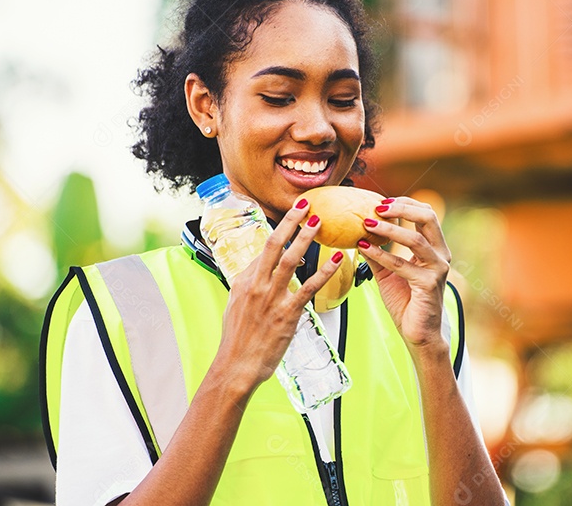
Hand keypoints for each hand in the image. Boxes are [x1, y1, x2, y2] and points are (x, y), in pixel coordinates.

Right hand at [212, 200, 344, 392]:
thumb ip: (249, 287)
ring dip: (305, 238)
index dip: (279, 230)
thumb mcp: (236, 306)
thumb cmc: (238, 341)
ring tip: (318, 222)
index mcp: (244, 282)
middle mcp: (256, 286)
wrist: (236, 367)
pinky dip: (323, 272)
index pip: (264, 249)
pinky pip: (308, 288)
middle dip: (290, 222)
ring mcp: (271, 299)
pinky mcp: (287, 314)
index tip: (292, 217)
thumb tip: (258, 272)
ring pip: (290, 260)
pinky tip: (335, 260)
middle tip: (304, 204)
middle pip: (274, 245)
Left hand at [356, 197, 451, 353]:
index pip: (426, 214)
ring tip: (366, 223)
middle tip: (377, 206)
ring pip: (415, 239)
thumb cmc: (407, 303)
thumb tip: (358, 233)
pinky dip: (382, 254)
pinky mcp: (429, 284)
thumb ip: (377, 252)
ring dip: (388, 229)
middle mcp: (441, 254)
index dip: (405, 203)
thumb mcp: (388, 272)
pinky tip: (364, 248)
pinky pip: (403, 264)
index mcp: (435, 248)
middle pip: (428, 217)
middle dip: (402, 207)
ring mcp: (437, 269)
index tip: (381, 202)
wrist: (418, 333)